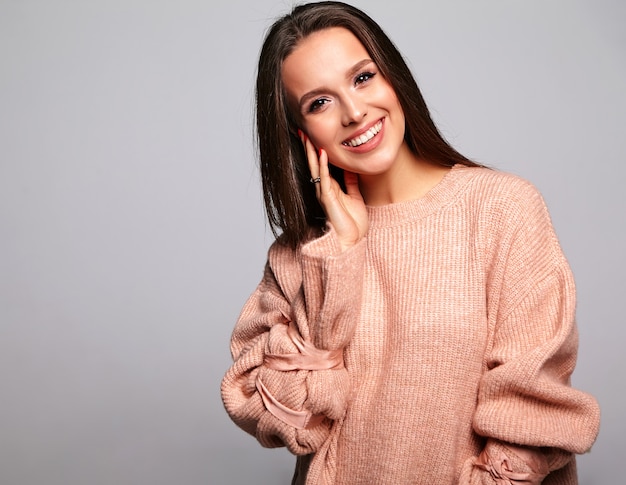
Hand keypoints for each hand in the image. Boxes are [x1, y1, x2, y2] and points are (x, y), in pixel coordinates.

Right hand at [301, 132, 367, 250]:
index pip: (320, 164)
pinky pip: (324, 179)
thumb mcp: (354, 196)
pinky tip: (322, 153)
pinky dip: (323, 165)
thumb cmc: (353, 223)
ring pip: (315, 168)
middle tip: (302, 130)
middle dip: (308, 147)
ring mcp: (323, 193)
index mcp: (329, 187)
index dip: (316, 150)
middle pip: (314, 163)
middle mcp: (323, 189)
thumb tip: (351, 167)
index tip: (311, 135)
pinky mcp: (327, 199)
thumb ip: (351, 182)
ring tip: (307, 137)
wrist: (352, 242)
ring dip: (312, 152)